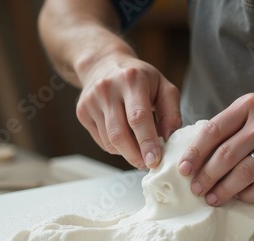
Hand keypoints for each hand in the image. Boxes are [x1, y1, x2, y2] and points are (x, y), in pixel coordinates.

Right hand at [76, 54, 181, 168]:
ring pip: (109, 141)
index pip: (138, 117)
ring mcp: (91, 101)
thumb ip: (171, 113)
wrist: (103, 63)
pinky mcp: (82, 112)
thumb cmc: (139, 78)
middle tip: (148, 164)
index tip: (154, 160)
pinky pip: (101, 141)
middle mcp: (107, 89)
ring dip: (127, 152)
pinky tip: (124, 137)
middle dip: (135, 155)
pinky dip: (116, 147)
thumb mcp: (163, 86)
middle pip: (119, 134)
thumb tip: (169, 139)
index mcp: (131, 80)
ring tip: (139, 147)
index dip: (146, 142)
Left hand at [178, 93, 253, 204]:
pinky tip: (238, 197)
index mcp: (250, 106)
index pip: (213, 130)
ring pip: (241, 174)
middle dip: (205, 175)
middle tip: (195, 188)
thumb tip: (195, 154)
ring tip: (211, 198)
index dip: (194, 153)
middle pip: (225, 155)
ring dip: (222, 190)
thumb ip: (230, 127)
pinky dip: (245, 195)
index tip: (183, 169)